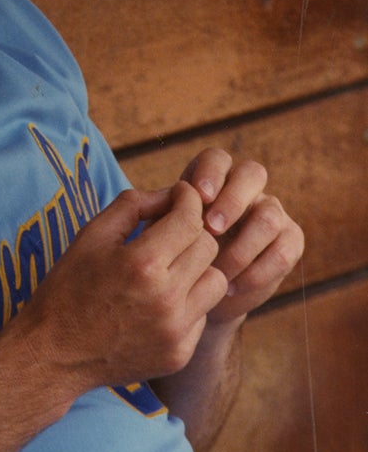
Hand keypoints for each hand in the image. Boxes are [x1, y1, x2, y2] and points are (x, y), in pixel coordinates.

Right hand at [16, 181, 227, 396]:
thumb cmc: (67, 288)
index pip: (190, 218)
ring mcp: (176, 331)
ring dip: (197, 269)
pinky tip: (158, 304)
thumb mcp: (90, 236)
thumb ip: (133, 206)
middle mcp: (166, 299)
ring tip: (168, 270)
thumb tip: (170, 195)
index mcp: (142, 264)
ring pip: (216, 282)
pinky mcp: (179, 354)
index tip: (180, 197)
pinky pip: (202, 315)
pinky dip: (187, 304)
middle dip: (192, 233)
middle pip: (208, 247)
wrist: (53, 354)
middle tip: (169, 233)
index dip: (188, 200)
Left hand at [179, 148, 303, 326]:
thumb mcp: (163, 233)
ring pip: (269, 216)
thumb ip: (165, 215)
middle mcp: (245, 189)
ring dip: (241, 247)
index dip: (210, 173)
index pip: (216, 159)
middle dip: (232, 201)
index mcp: (212, 179)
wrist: (199, 292)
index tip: (198, 196)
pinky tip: (231, 286)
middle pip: (253, 174)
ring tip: (216, 271)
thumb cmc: (175, 254)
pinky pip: (283, 252)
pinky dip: (256, 273)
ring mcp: (271, 212)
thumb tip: (165, 201)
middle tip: (211, 229)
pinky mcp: (289, 241)